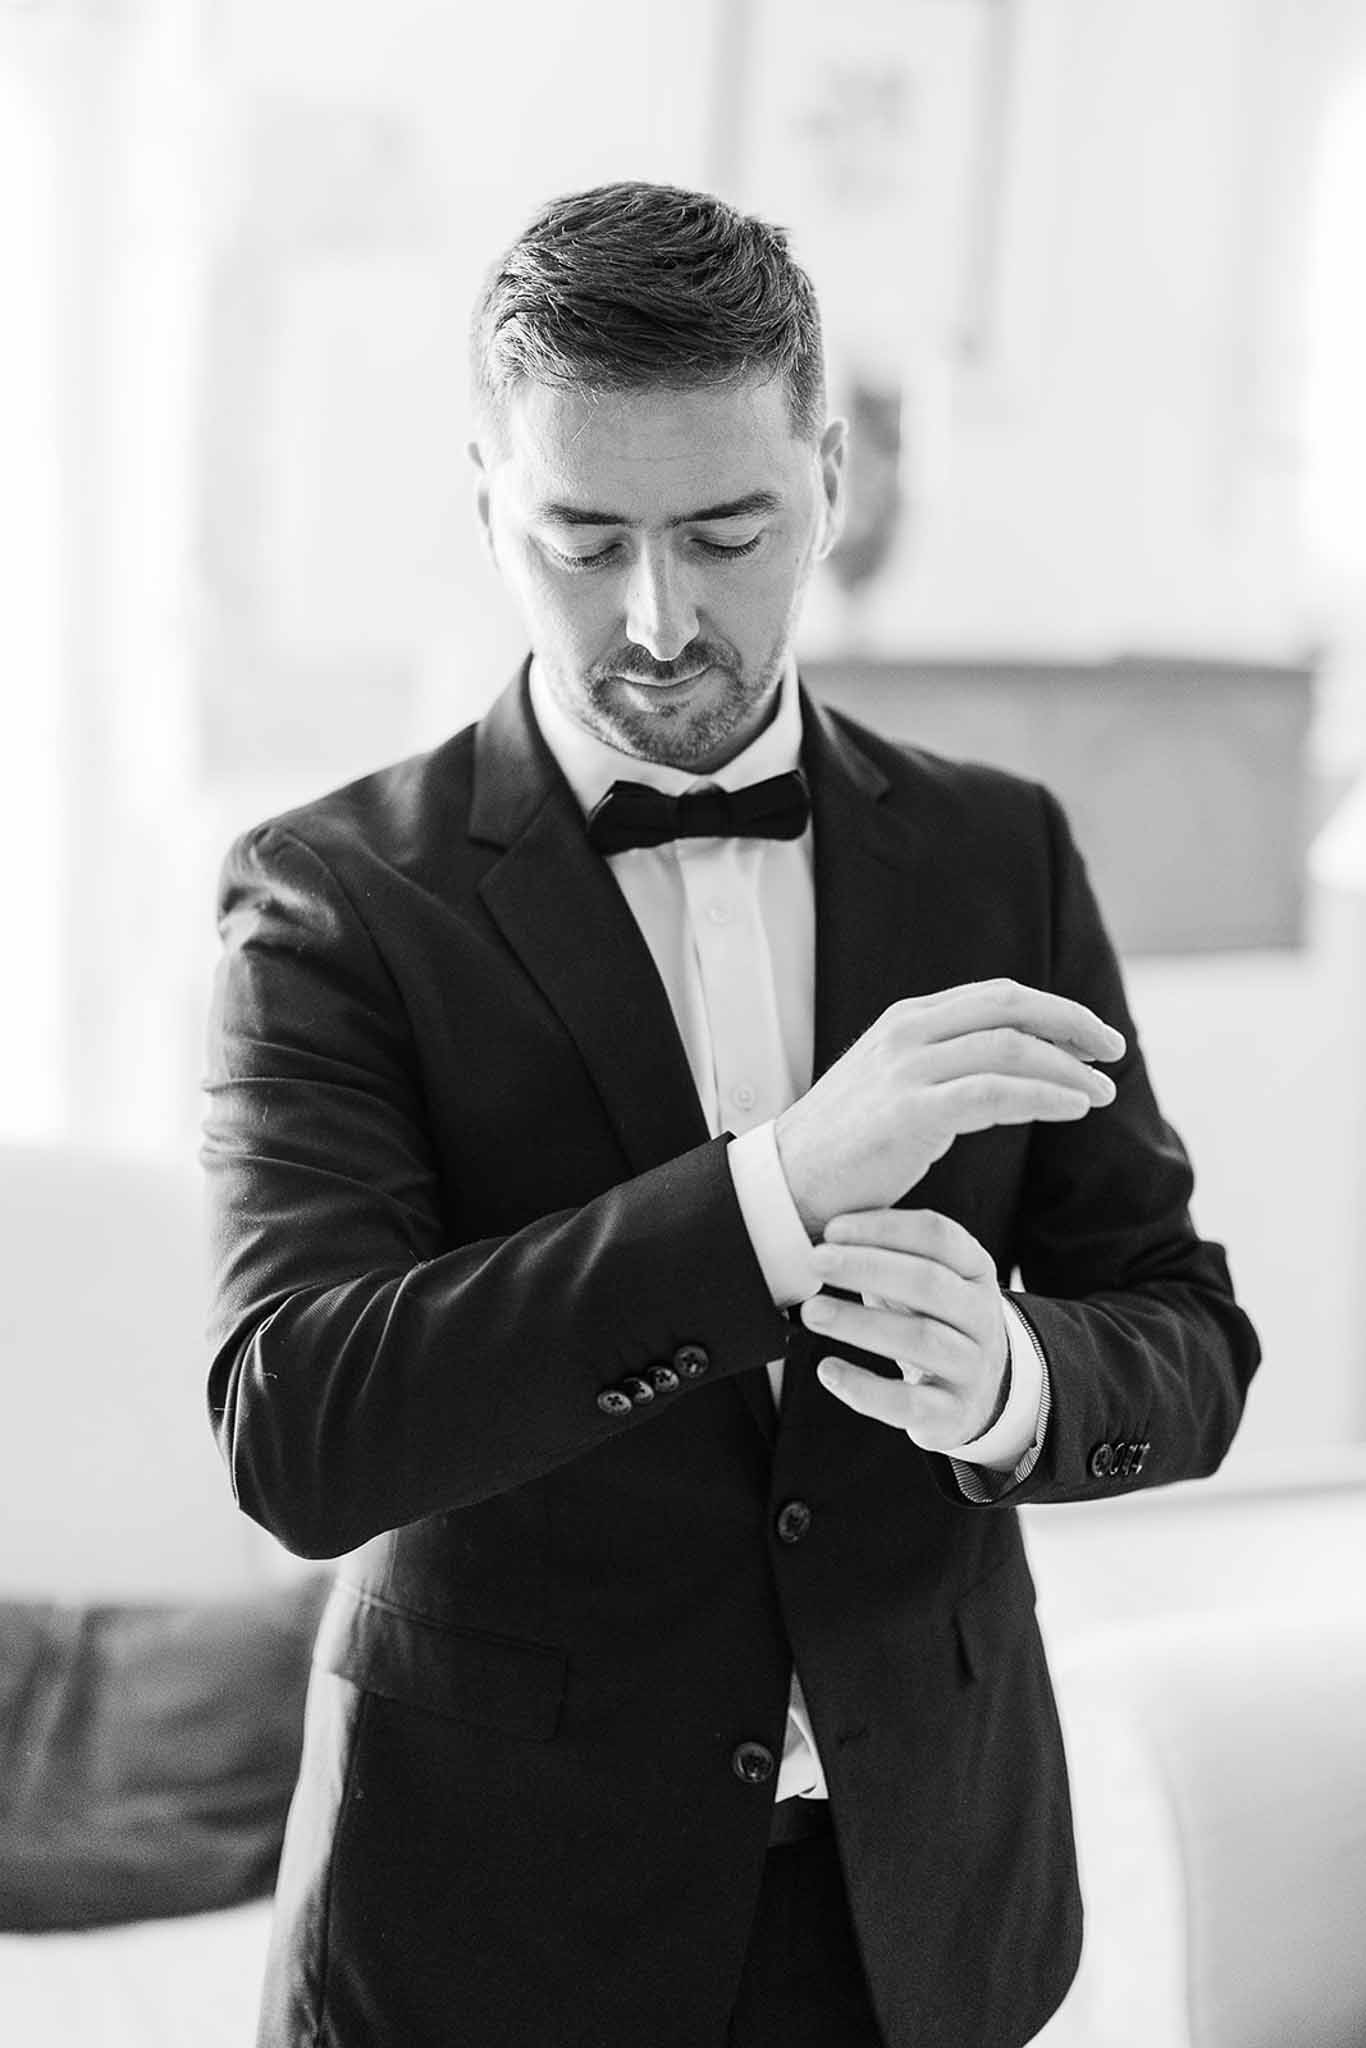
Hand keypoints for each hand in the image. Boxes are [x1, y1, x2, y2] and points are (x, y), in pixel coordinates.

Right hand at [774, 979, 1123, 1236]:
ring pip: (1009, 1049)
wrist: (788, 1183)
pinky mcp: (908, 1112)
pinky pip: (993, 1094)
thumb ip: (943, 1064)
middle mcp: (907, 1033)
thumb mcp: (895, 1084)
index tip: (1093, 1036)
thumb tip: (1009, 1064)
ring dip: (1067, 1068)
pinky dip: (1043, 1095)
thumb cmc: (848, 1146)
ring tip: (1101, 1093)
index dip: (1054, 1010)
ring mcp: (906, 1069)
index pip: (997, 996)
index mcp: (907, 1020)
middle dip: (1073, 1024)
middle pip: (1010, 1007)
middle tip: (1113, 1051)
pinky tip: (1073, 1108)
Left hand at [800, 1209, 1010, 1449]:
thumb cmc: (933, 1318)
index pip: (938, 1235)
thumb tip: (824, 1231)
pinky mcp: (954, 1414)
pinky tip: (826, 1370)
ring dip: (860, 1323)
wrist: (981, 1391)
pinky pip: (910, 1404)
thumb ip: (887, 1251)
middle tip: (815, 1261)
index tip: (832, 1229)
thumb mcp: (926, 1277)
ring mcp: (972, 1367)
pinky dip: (864, 1388)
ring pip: (921, 1340)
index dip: (884, 1228)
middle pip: (929, 1283)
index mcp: (975, 1269)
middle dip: (867, 1267)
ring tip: (812, 1310)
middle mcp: (982, 1315)